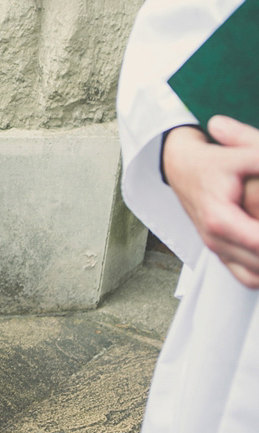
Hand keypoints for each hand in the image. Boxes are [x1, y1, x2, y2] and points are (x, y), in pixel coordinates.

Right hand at [163, 116, 258, 287]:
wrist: (181, 167)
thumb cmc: (208, 162)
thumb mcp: (240, 155)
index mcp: (218, 219)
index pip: (258, 243)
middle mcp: (215, 240)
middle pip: (258, 263)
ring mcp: (217, 249)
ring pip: (255, 276)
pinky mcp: (222, 253)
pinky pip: (248, 277)